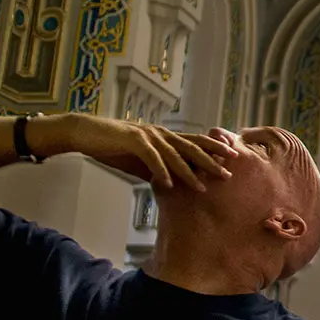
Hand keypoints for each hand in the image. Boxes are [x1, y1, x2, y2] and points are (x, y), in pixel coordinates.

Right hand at [51, 115, 235, 190]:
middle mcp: (161, 134)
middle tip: (228, 174)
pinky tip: (169, 184)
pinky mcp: (133, 140)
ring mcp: (148, 135)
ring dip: (189, 172)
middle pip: (192, 148)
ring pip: (174, 154)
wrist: (86, 133)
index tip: (232, 158)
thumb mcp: (139, 160)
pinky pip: (151, 158)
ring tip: (202, 186)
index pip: (195, 142)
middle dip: (211, 161)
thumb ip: (156, 169)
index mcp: (164, 137)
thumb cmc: (113, 147)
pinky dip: (161, 171)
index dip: (215, 149)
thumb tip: (171, 184)